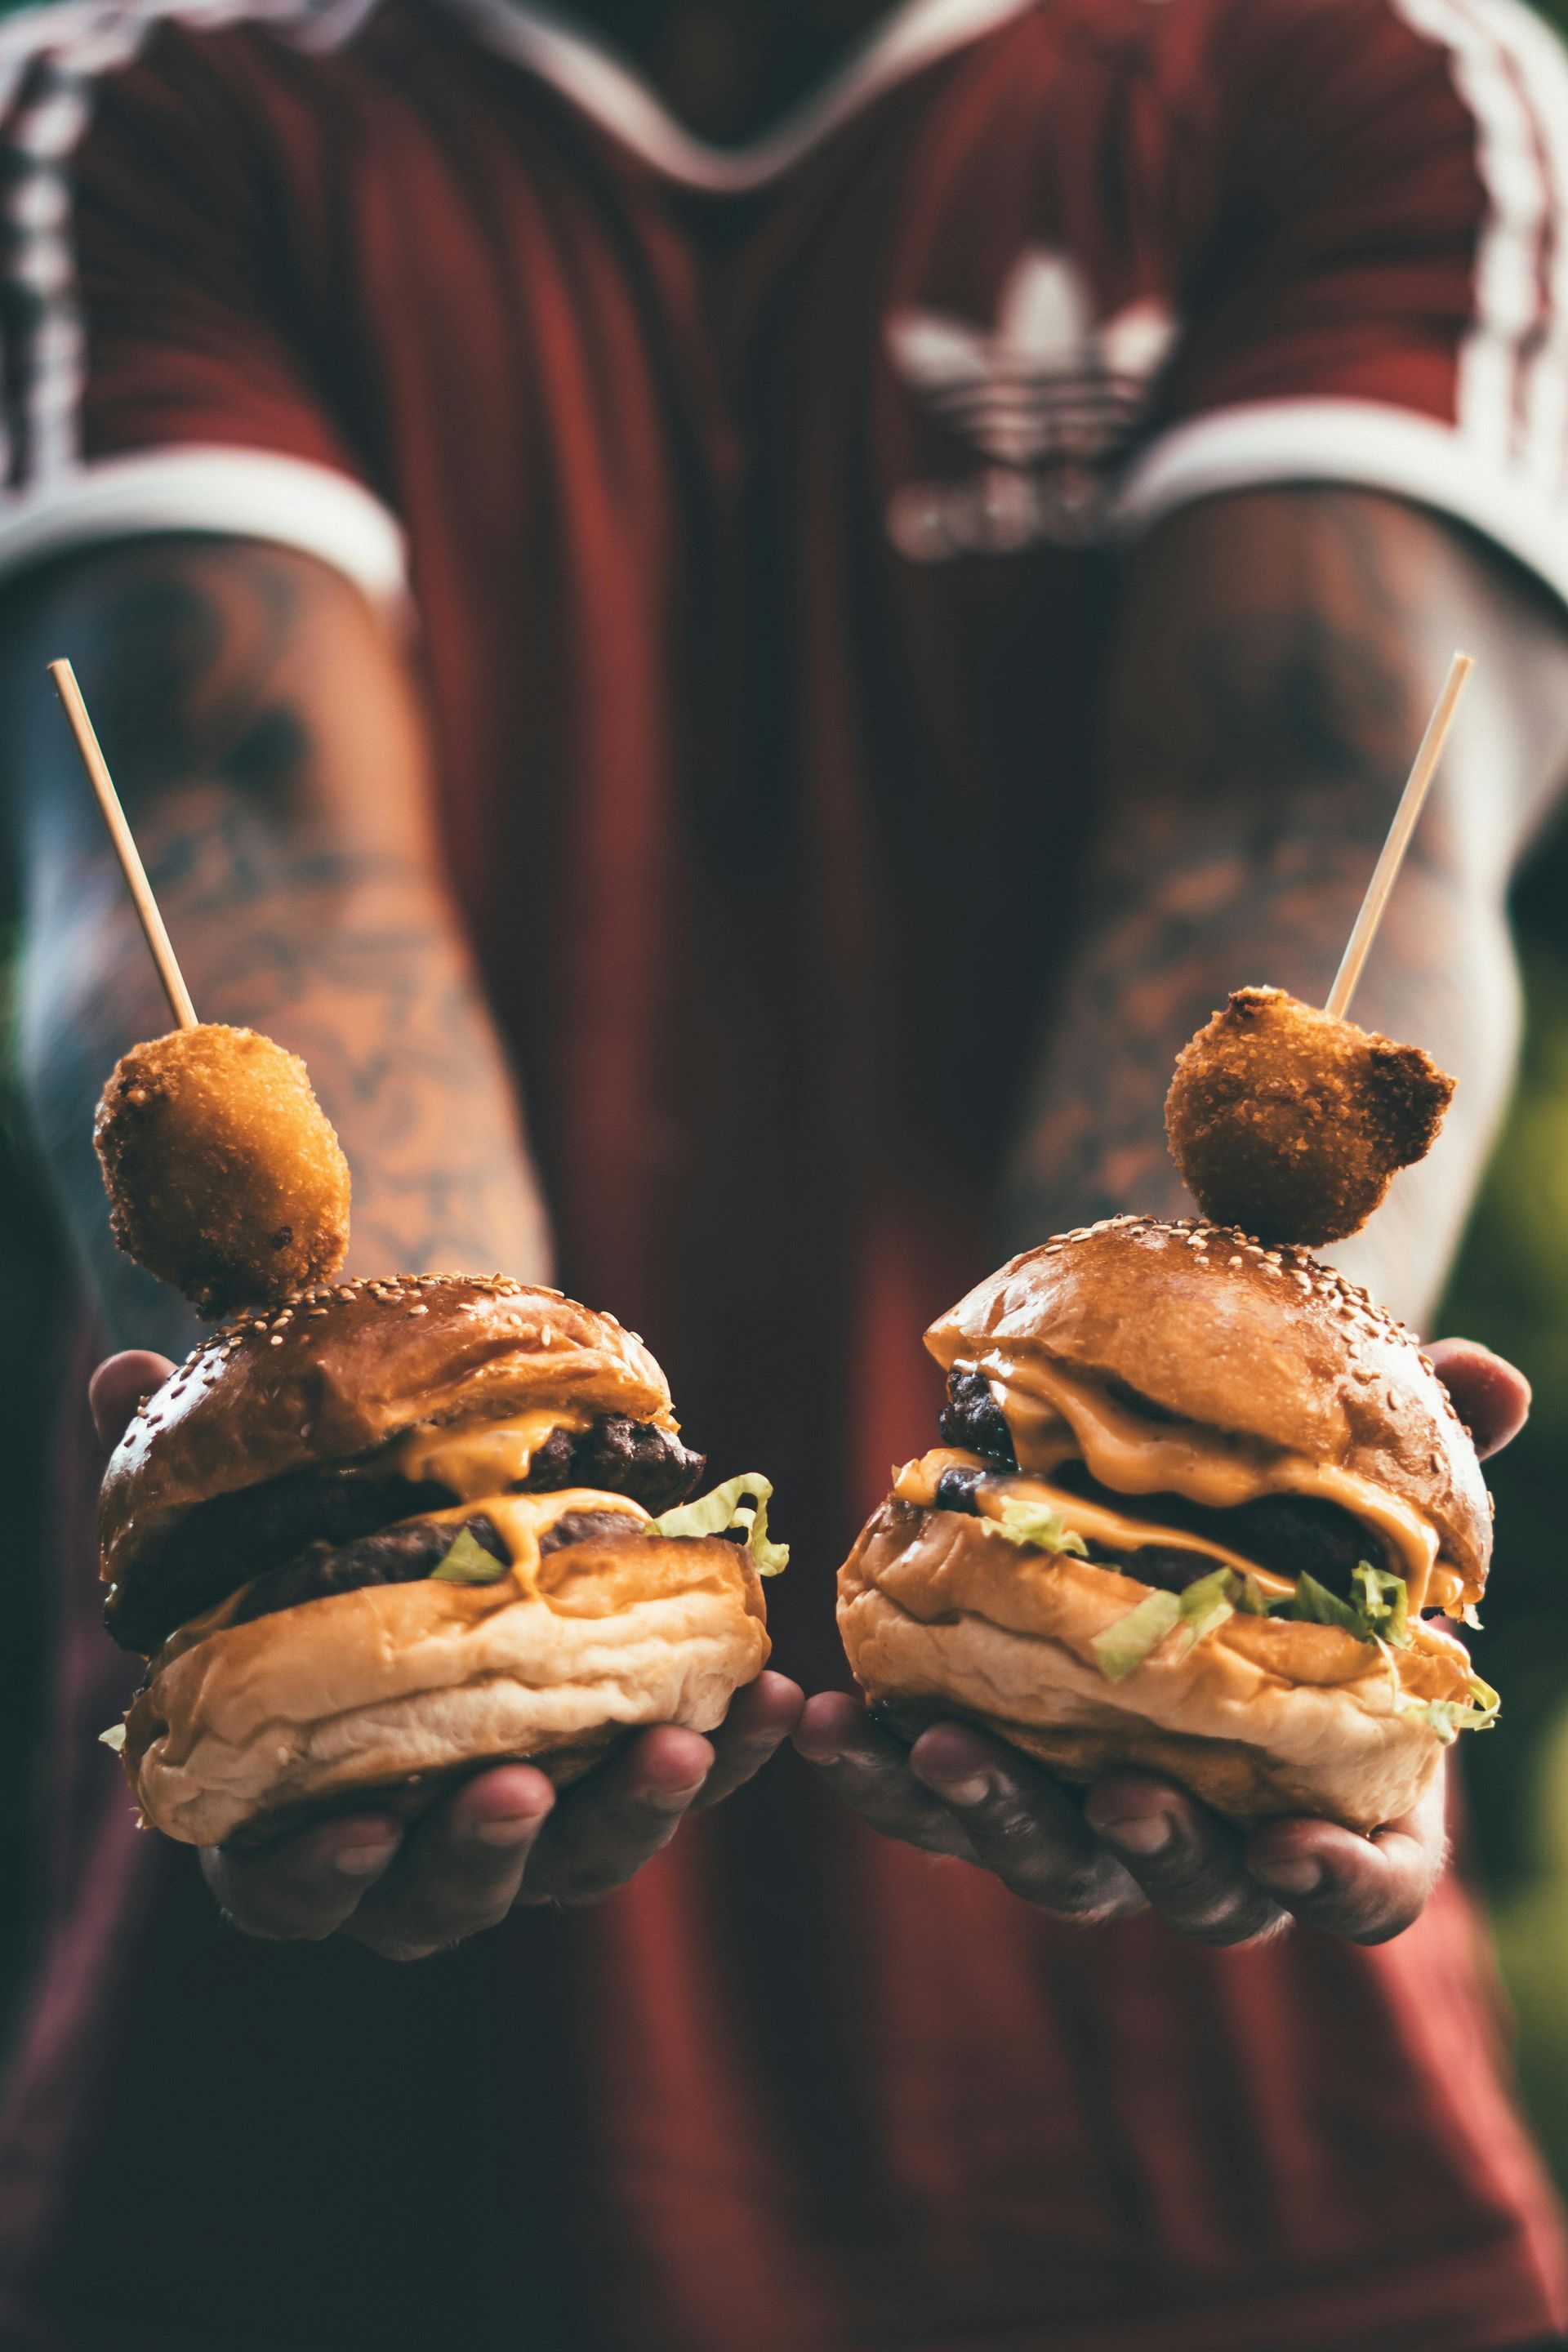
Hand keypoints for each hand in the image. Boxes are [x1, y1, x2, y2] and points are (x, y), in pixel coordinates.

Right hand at [89, 1350, 803, 1957]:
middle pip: (441, 1897)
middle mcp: (407, 1843)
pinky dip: (736, 1754)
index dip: (317, 1871)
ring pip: (577, 1861)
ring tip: (681, 1741)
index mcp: (289, 1814)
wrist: (416, 1532)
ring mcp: (524, 1821)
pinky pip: (680, 1782)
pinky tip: (782, 1698)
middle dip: (484, 1852)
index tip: (358, 1826)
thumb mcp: (234, 1510)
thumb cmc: (301, 1547)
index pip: (286, 1887)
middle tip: (521, 1788)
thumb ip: (175, 1465)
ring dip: (633, 1813)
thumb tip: (123, 1374)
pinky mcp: (617, 1775)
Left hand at [794, 1332, 1526, 1947]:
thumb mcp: (1366, 1483)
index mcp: (1340, 1796)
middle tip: (1114, 1794)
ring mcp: (1099, 1820)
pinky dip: (880, 1774)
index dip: (1342, 1885)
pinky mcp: (999, 1782)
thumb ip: (1433, 1448)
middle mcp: (1221, 1836)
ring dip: (990, 1814)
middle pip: (1196, 1892)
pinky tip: (826, 1719)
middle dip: (1152, 1852)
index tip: (1296, 1850)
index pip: (1370, 1891)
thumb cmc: (1298, 1529)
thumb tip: (1490, 1375)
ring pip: (1051, 1862)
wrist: (1174, 1522)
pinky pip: (935, 1805)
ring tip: (933, 1742)